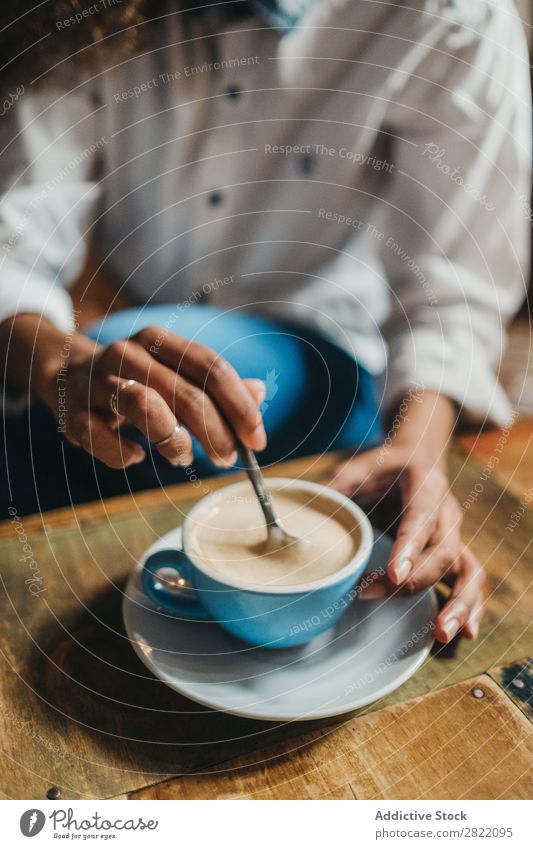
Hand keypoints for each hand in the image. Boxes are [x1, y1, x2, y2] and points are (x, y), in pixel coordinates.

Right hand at [36, 324, 265, 468]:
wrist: (64, 375)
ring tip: (183, 458)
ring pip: (145, 407)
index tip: (257, 440)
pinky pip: (104, 439)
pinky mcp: (73, 413)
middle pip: (186, 394)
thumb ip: (216, 384)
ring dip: (174, 442)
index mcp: (158, 340)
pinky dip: (127, 455)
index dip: (239, 406)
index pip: (210, 367)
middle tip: (227, 459)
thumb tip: (259, 392)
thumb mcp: (173, 373)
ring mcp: (96, 382)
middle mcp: (127, 354)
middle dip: (216, 434)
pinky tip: (137, 456)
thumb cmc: (133, 379)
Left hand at [326, 445, 484, 642]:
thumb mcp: (358, 466)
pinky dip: (472, 608)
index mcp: (425, 486)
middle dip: (415, 582)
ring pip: (469, 571)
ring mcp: (455, 535)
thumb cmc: (383, 467)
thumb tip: (298, 511)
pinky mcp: (456, 553)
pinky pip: (471, 582)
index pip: (421, 517)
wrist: (417, 460)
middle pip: (442, 552)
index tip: (394, 575)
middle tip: (373, 596)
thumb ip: (334, 486)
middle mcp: (446, 512)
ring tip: (442, 633)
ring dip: (459, 604)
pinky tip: (465, 634)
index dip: (410, 547)